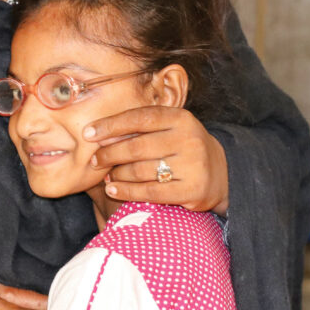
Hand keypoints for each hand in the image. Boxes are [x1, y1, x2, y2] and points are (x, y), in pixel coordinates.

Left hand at [84, 106, 228, 213]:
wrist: (221, 174)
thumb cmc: (182, 148)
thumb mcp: (169, 129)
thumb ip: (140, 128)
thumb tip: (98, 135)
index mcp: (181, 118)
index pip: (139, 117)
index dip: (111, 125)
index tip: (89, 133)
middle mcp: (189, 139)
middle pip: (136, 146)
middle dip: (110, 154)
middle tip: (95, 160)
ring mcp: (193, 165)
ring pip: (140, 170)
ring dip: (117, 174)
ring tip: (107, 175)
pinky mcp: (192, 190)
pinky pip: (150, 192)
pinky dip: (127, 191)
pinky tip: (113, 189)